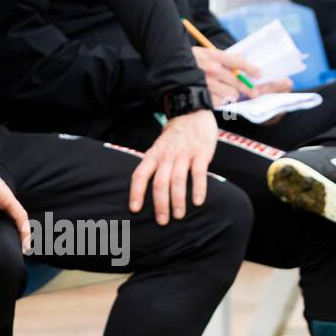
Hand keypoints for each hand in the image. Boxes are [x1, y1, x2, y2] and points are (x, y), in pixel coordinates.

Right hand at [0, 160, 31, 251]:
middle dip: (14, 237)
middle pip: (8, 221)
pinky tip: (26, 244)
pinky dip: (25, 229)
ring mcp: (0, 199)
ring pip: (18, 220)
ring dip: (24, 235)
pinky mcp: (6, 197)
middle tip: (15, 255)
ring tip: (25, 252)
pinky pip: (20, 215)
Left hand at [130, 109, 216, 224]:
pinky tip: (198, 202)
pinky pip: (199, 173)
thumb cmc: (173, 137)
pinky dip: (199, 188)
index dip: (136, 192)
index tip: (134, 209)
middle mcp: (166, 156)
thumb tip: (146, 190)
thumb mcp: (158, 148)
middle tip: (162, 221)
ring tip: (179, 216)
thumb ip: (154, 166)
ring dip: (178, 200)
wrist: (191, 113)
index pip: (140, 174)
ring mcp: (184, 154)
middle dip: (160, 204)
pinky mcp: (201, 154)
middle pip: (159, 182)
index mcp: (153, 155)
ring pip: (178, 180)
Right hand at [191, 46, 291, 104]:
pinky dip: (220, 101)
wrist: (165, 71)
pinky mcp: (202, 95)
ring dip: (232, 95)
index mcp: (213, 56)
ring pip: (231, 94)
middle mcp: (212, 69)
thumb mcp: (201, 53)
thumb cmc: (184, 62)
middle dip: (245, 88)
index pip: (238, 62)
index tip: (259, 74)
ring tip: (228, 95)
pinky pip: (219, 102)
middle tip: (251, 91)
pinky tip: (215, 98)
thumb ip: (220, 57)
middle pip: (237, 82)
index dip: (251, 68)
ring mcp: (207, 83)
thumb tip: (240, 59)